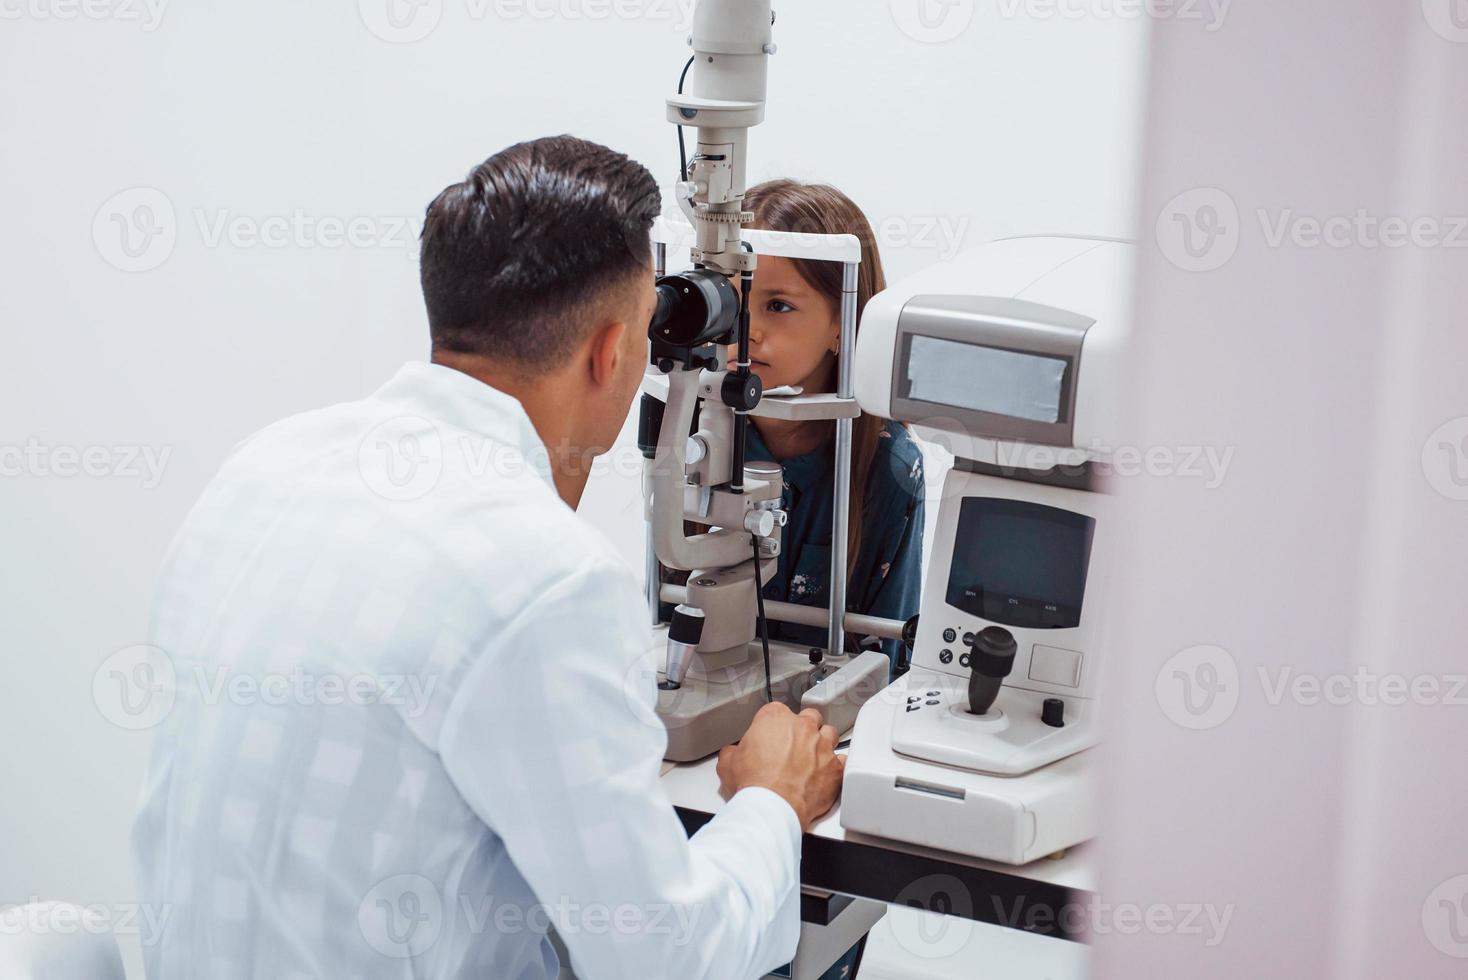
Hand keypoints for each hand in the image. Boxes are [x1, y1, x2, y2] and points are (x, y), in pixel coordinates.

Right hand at [716, 702, 843, 830]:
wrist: (773, 807)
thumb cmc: (754, 784)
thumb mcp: (727, 764)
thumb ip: (732, 752)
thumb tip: (731, 754)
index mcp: (775, 719)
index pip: (775, 711)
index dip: (772, 725)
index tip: (769, 736)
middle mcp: (802, 727)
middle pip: (808, 716)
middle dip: (802, 727)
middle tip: (793, 744)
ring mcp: (821, 745)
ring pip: (829, 733)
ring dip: (822, 742)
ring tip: (812, 756)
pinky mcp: (835, 767)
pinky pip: (841, 760)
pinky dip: (835, 766)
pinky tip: (826, 773)